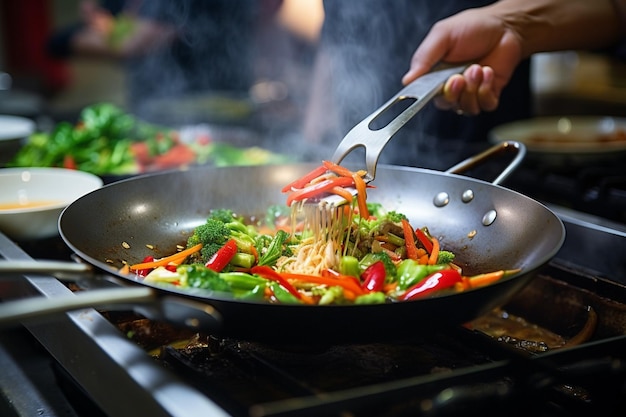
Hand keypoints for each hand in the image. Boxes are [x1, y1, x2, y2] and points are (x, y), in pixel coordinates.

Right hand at [402, 7, 522, 114]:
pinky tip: (488, 73)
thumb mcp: (442, 35)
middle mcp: (452, 86)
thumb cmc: (473, 27)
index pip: (425, 95)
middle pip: (445, 105)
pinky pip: (484, 106)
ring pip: (465, 108)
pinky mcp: (489, 94)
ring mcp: (471, 92)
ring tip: (477, 68)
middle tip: (458, 77)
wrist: (505, 26)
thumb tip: (407, 80)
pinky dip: (486, 92)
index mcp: (435, 73)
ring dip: (472, 90)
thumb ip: (424, 58)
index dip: (430, 95)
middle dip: (453, 93)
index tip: (438, 85)